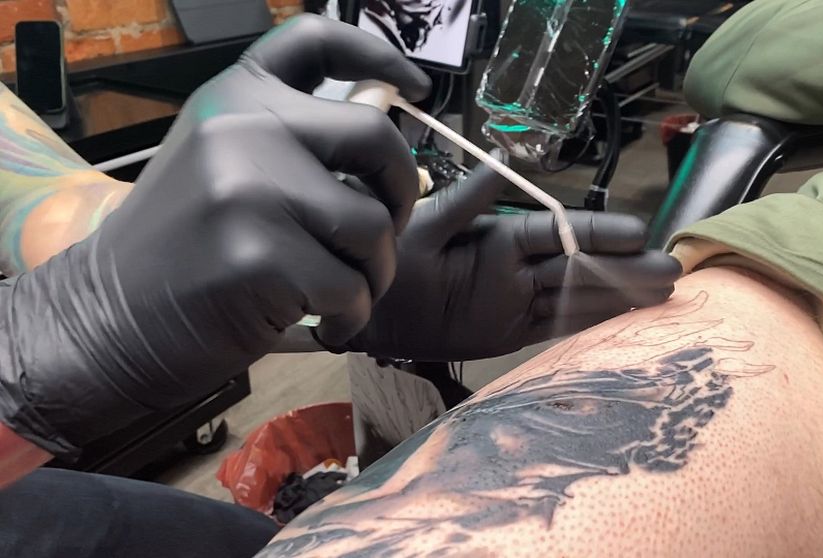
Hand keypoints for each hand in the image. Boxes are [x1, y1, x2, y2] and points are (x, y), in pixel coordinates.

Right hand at [0, 15, 430, 455]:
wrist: (105, 320)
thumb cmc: (177, 249)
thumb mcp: (218, 162)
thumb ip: (286, 137)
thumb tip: (381, 134)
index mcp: (234, 96)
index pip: (315, 40)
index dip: (380, 54)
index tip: (418, 88)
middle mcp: (242, 128)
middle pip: (377, 139)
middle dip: (401, 193)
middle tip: (383, 233)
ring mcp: (249, 190)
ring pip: (372, 225)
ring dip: (374, 271)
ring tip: (343, 293)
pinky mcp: (259, 256)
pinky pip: (352, 286)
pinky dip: (351, 315)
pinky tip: (323, 324)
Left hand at [320, 166, 681, 361]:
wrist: (369, 312)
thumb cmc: (395, 261)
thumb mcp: (430, 224)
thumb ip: (469, 198)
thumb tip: (506, 155)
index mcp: (501, 237)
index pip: (561, 234)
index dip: (600, 235)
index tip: (639, 233)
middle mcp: (517, 268)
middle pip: (580, 268)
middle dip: (624, 269)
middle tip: (671, 271)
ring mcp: (516, 302)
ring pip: (576, 298)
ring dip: (618, 297)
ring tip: (663, 296)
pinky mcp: (509, 332)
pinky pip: (556, 328)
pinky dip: (589, 325)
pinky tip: (624, 321)